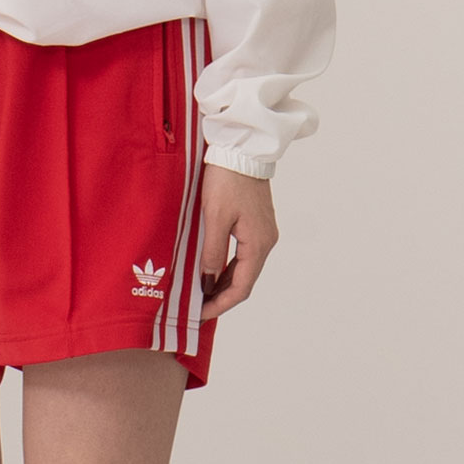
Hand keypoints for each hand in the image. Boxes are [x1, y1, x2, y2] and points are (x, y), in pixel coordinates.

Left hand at [197, 166, 278, 319]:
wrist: (241, 150)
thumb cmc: (227, 180)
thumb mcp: (215, 218)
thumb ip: (212, 252)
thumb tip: (208, 281)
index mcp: (259, 244)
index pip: (241, 287)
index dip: (221, 304)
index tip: (201, 313)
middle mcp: (266, 241)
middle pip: (244, 280)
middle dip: (221, 296)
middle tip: (197, 307)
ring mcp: (263, 233)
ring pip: (243, 268)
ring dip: (224, 282)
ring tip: (201, 292)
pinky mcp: (256, 224)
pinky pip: (243, 254)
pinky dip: (227, 267)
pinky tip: (211, 270)